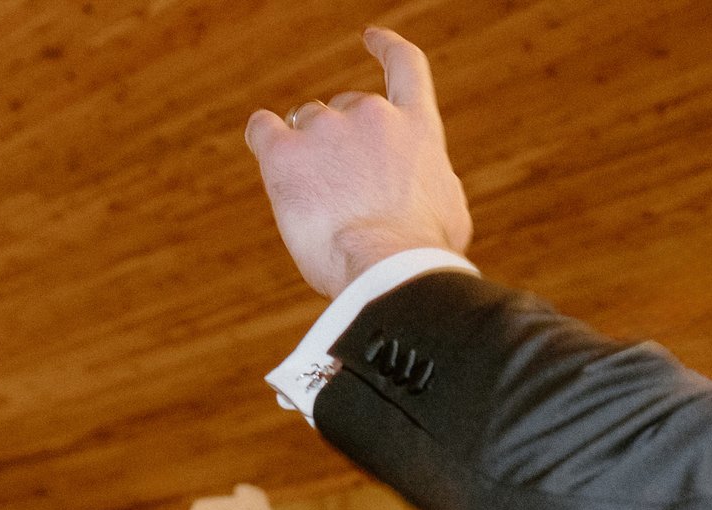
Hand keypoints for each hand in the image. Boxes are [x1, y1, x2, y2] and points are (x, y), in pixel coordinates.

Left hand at [244, 29, 471, 295]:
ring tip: (318, 202)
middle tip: (342, 190)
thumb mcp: (448, 213)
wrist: (388, 269)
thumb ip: (429, 184)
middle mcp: (373, 115)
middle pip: (345, 106)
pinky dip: (266, 141)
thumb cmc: (422, 255)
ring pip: (306, 122)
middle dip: (341, 139)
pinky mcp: (284, 152)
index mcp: (417, 129)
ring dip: (308, 152)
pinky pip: (263, 130)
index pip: (405, 67)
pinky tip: (273, 164)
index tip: (371, 38)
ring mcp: (326, 129)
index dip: (387, 47)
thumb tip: (420, 189)